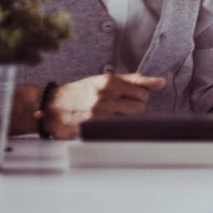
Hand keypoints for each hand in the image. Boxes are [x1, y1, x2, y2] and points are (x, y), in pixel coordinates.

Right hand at [45, 73, 165, 139]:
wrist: (51, 106)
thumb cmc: (81, 92)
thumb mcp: (104, 80)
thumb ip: (134, 80)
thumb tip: (161, 82)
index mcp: (110, 82)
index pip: (143, 92)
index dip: (140, 96)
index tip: (132, 98)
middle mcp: (105, 97)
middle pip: (140, 107)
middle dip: (135, 108)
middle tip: (121, 108)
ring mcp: (99, 115)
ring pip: (130, 120)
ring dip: (125, 120)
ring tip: (111, 116)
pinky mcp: (92, 129)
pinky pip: (117, 132)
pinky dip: (115, 130)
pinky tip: (106, 125)